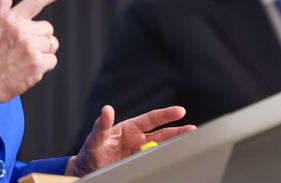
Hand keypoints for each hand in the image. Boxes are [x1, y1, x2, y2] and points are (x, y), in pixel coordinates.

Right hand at [0, 0, 73, 141]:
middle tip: (22, 50)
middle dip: (40, 39)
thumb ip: (2, 6)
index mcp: (11, 19)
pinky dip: (44, 66)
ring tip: (24, 60)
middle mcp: (22, 30)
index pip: (36, 0)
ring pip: (52, 45)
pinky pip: (52, 60)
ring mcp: (31, 47)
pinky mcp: (38, 64)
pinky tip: (29, 69)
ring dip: (43, 53)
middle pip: (48, 29)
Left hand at [66, 105, 195, 176]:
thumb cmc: (91, 152)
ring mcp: (140, 153)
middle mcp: (138, 139)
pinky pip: (154, 161)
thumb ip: (102, 125)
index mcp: (129, 128)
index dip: (166, 115)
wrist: (87, 172)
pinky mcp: (140, 165)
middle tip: (192, 130)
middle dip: (177, 131)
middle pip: (162, 134)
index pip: (151, 119)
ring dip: (173, 146)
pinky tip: (171, 160)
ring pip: (161, 148)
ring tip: (187, 145)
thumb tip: (107, 110)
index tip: (180, 111)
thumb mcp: (95, 139)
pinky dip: (164, 160)